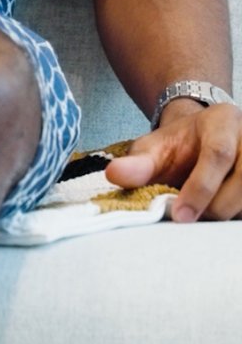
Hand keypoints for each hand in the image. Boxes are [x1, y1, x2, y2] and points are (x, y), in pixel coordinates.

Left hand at [103, 101, 241, 221]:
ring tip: (203, 216)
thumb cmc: (180, 146)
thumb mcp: (156, 147)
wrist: (207, 138)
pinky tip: (217, 222)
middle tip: (188, 221)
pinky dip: (236, 219)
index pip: (218, 153)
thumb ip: (137, 162)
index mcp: (223, 122)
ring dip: (228, 215)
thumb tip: (114, 175)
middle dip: (214, 208)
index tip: (180, 216)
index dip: (200, 187)